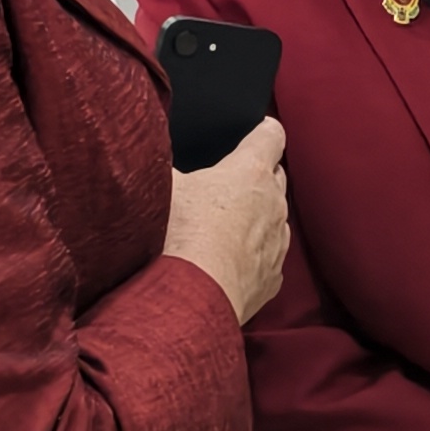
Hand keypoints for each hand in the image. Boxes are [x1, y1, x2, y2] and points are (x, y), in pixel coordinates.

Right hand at [161, 117, 288, 322]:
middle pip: (276, 176)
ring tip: (222, 228)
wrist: (188, 299)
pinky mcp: (272, 278)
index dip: (263, 131)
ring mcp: (277, 243)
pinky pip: (268, 257)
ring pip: (275, 218)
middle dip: (257, 175)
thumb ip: (164, 164)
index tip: (254, 132)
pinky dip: (253, 255)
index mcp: (251, 171)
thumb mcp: (161, 186)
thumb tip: (152, 155)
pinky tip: (227, 261)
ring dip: (256, 218)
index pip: (272, 135)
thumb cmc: (176, 235)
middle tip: (226, 183)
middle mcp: (273, 203)